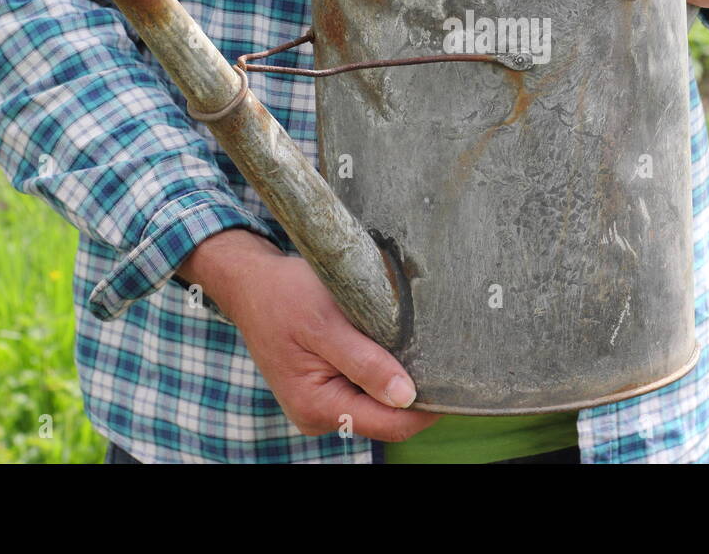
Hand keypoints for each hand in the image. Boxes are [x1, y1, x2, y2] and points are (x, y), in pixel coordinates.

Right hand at [178, 229, 439, 440]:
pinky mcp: (326, 387)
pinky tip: (384, 341)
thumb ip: (364, 362)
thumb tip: (405, 396)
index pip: (390, 424)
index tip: (457, 378)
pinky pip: (364, 387)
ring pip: (378, 401)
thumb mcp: (326, 323)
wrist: (251, 284)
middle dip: (413, 387)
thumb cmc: (284, 297)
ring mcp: (322, 404)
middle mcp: (319, 414)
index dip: (427, 407)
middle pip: (387, 416)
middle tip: (436, 348)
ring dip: (396, 374)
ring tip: (406, 338)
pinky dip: (380, 367)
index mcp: (318, 406)